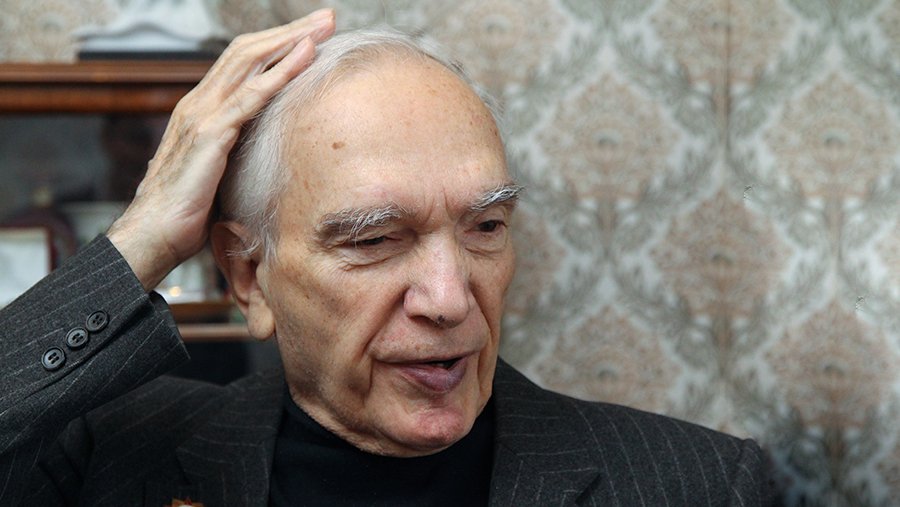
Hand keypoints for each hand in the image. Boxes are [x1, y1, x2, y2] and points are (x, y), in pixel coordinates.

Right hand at [107, 9, 334, 290]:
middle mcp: (199, 103)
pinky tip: (305, 56)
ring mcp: (202, 116)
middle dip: (290, 31)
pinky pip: (250, 96)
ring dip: (291, 40)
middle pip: (249, 51)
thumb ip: (236, 154)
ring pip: (250, 62)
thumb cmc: (186, 213)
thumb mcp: (217, 174)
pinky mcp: (209, 135)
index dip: (277, 45)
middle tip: (326, 17)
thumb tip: (264, 157)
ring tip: (323, 26)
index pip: (242, 63)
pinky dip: (280, 72)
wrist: (152, 236)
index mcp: (202, 110)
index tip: (312, 35)